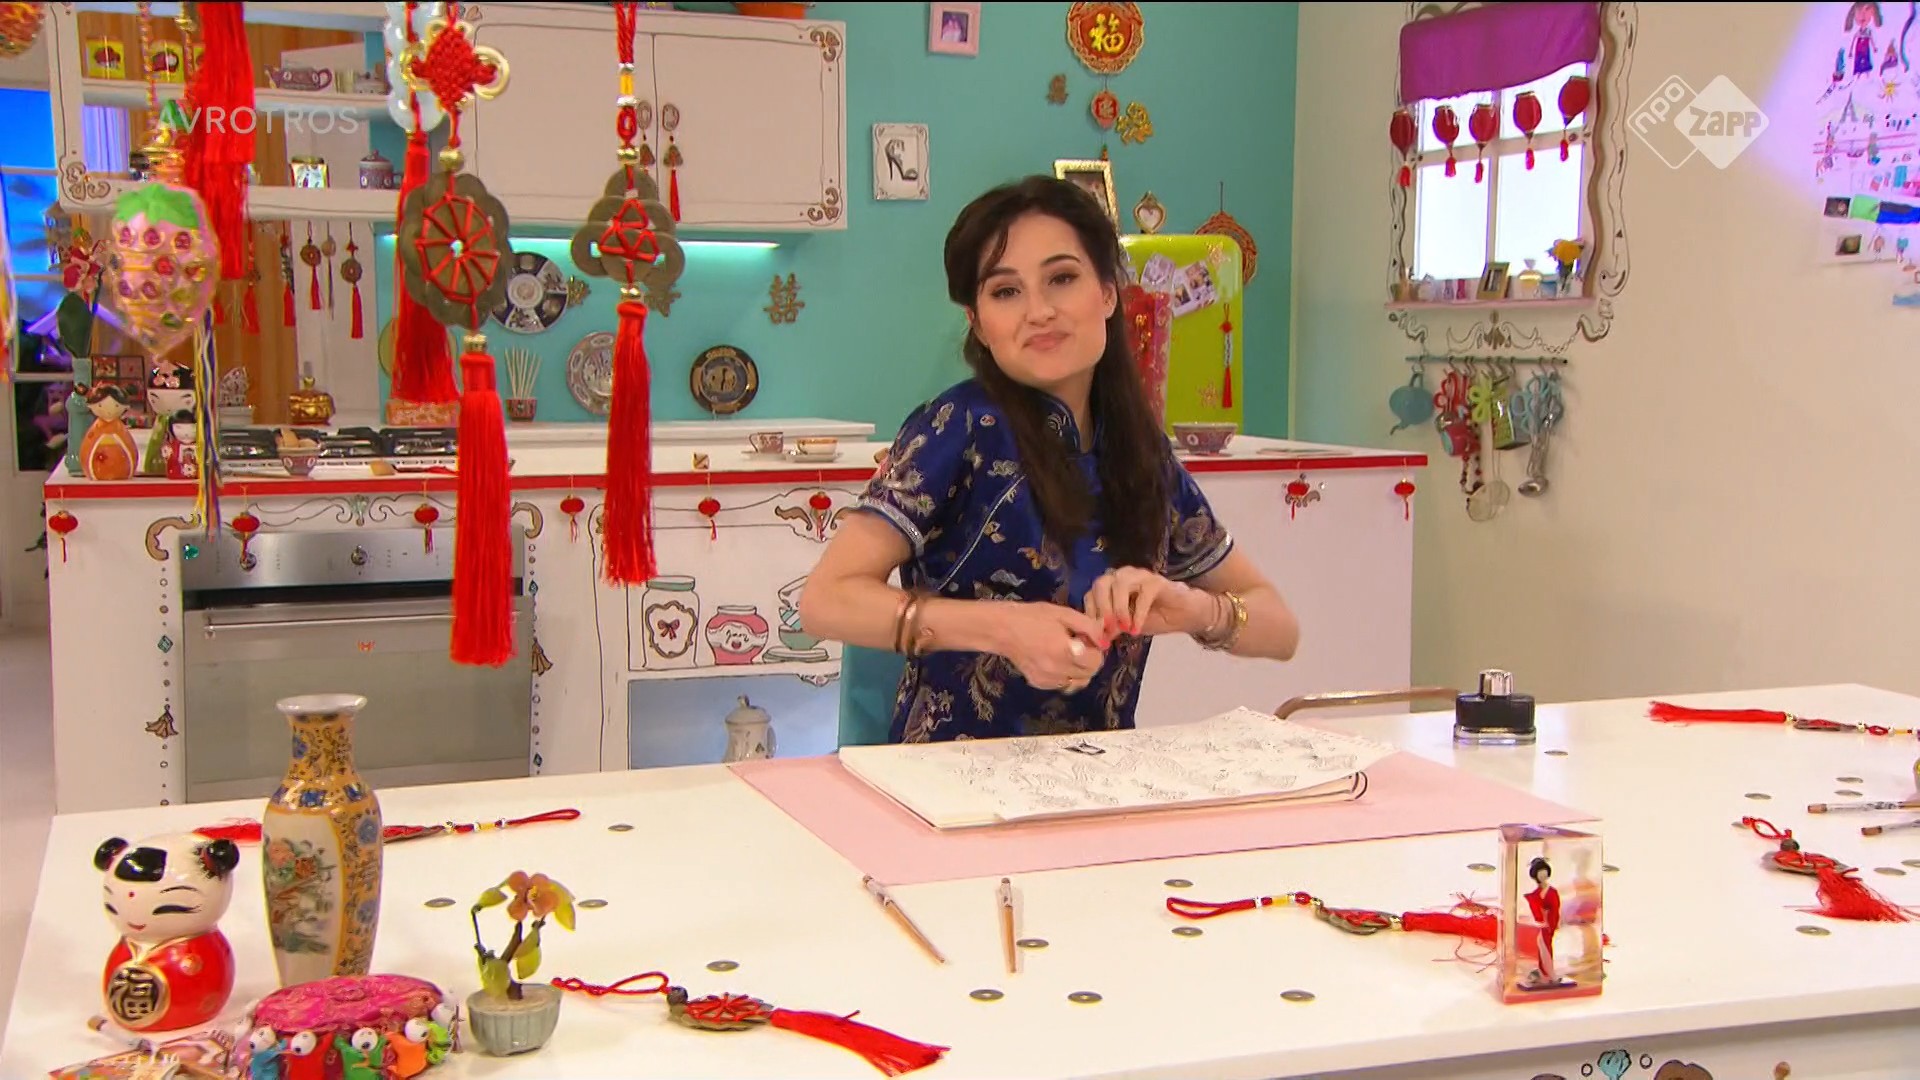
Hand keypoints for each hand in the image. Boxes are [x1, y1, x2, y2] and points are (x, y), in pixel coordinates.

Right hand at [998, 602, 1106, 692]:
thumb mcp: (1064, 613)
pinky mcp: (1039, 683)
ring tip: (1066, 652)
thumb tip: (1104, 640)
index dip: (1096, 649)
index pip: (1096, 661)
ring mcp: (1048, 680)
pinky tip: (1054, 660)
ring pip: (1077, 681)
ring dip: (1078, 669)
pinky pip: (1062, 683)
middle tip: (1077, 644)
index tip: (1086, 638)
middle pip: (1089, 673)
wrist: (1002, 629)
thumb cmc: (1033, 617)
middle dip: (1089, 659)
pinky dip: (1065, 674)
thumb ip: (1088, 626)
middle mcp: (1058, 670)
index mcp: (1066, 651)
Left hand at [1083, 567, 1214, 639]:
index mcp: (1110, 586)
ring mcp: (1139, 575)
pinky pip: (1143, 593)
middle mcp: (1121, 576)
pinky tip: (1137, 629)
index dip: (1090, 615)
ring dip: (1118, 608)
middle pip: (1101, 584)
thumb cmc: (1153, 618)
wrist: (1184, 615)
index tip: (1095, 636)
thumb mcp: (1126, 627)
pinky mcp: (1156, 581)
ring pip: (1120, 583)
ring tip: (1123, 629)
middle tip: (1107, 630)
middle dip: (1101, 608)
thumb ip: (1110, 629)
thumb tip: (1092, 640)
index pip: (1090, 595)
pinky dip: (1137, 613)